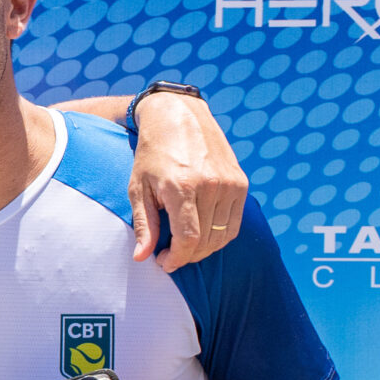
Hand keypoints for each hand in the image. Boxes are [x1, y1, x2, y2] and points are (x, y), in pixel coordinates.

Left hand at [127, 92, 245, 271]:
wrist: (179, 116)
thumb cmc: (152, 154)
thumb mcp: (138, 187)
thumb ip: (144, 224)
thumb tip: (142, 257)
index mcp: (183, 187)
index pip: (188, 239)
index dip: (176, 259)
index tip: (163, 263)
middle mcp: (211, 185)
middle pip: (206, 241)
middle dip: (187, 256)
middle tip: (170, 256)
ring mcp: (230, 183)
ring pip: (223, 235)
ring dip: (204, 249)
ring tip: (183, 247)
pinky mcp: (241, 182)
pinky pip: (234, 222)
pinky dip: (220, 235)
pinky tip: (202, 235)